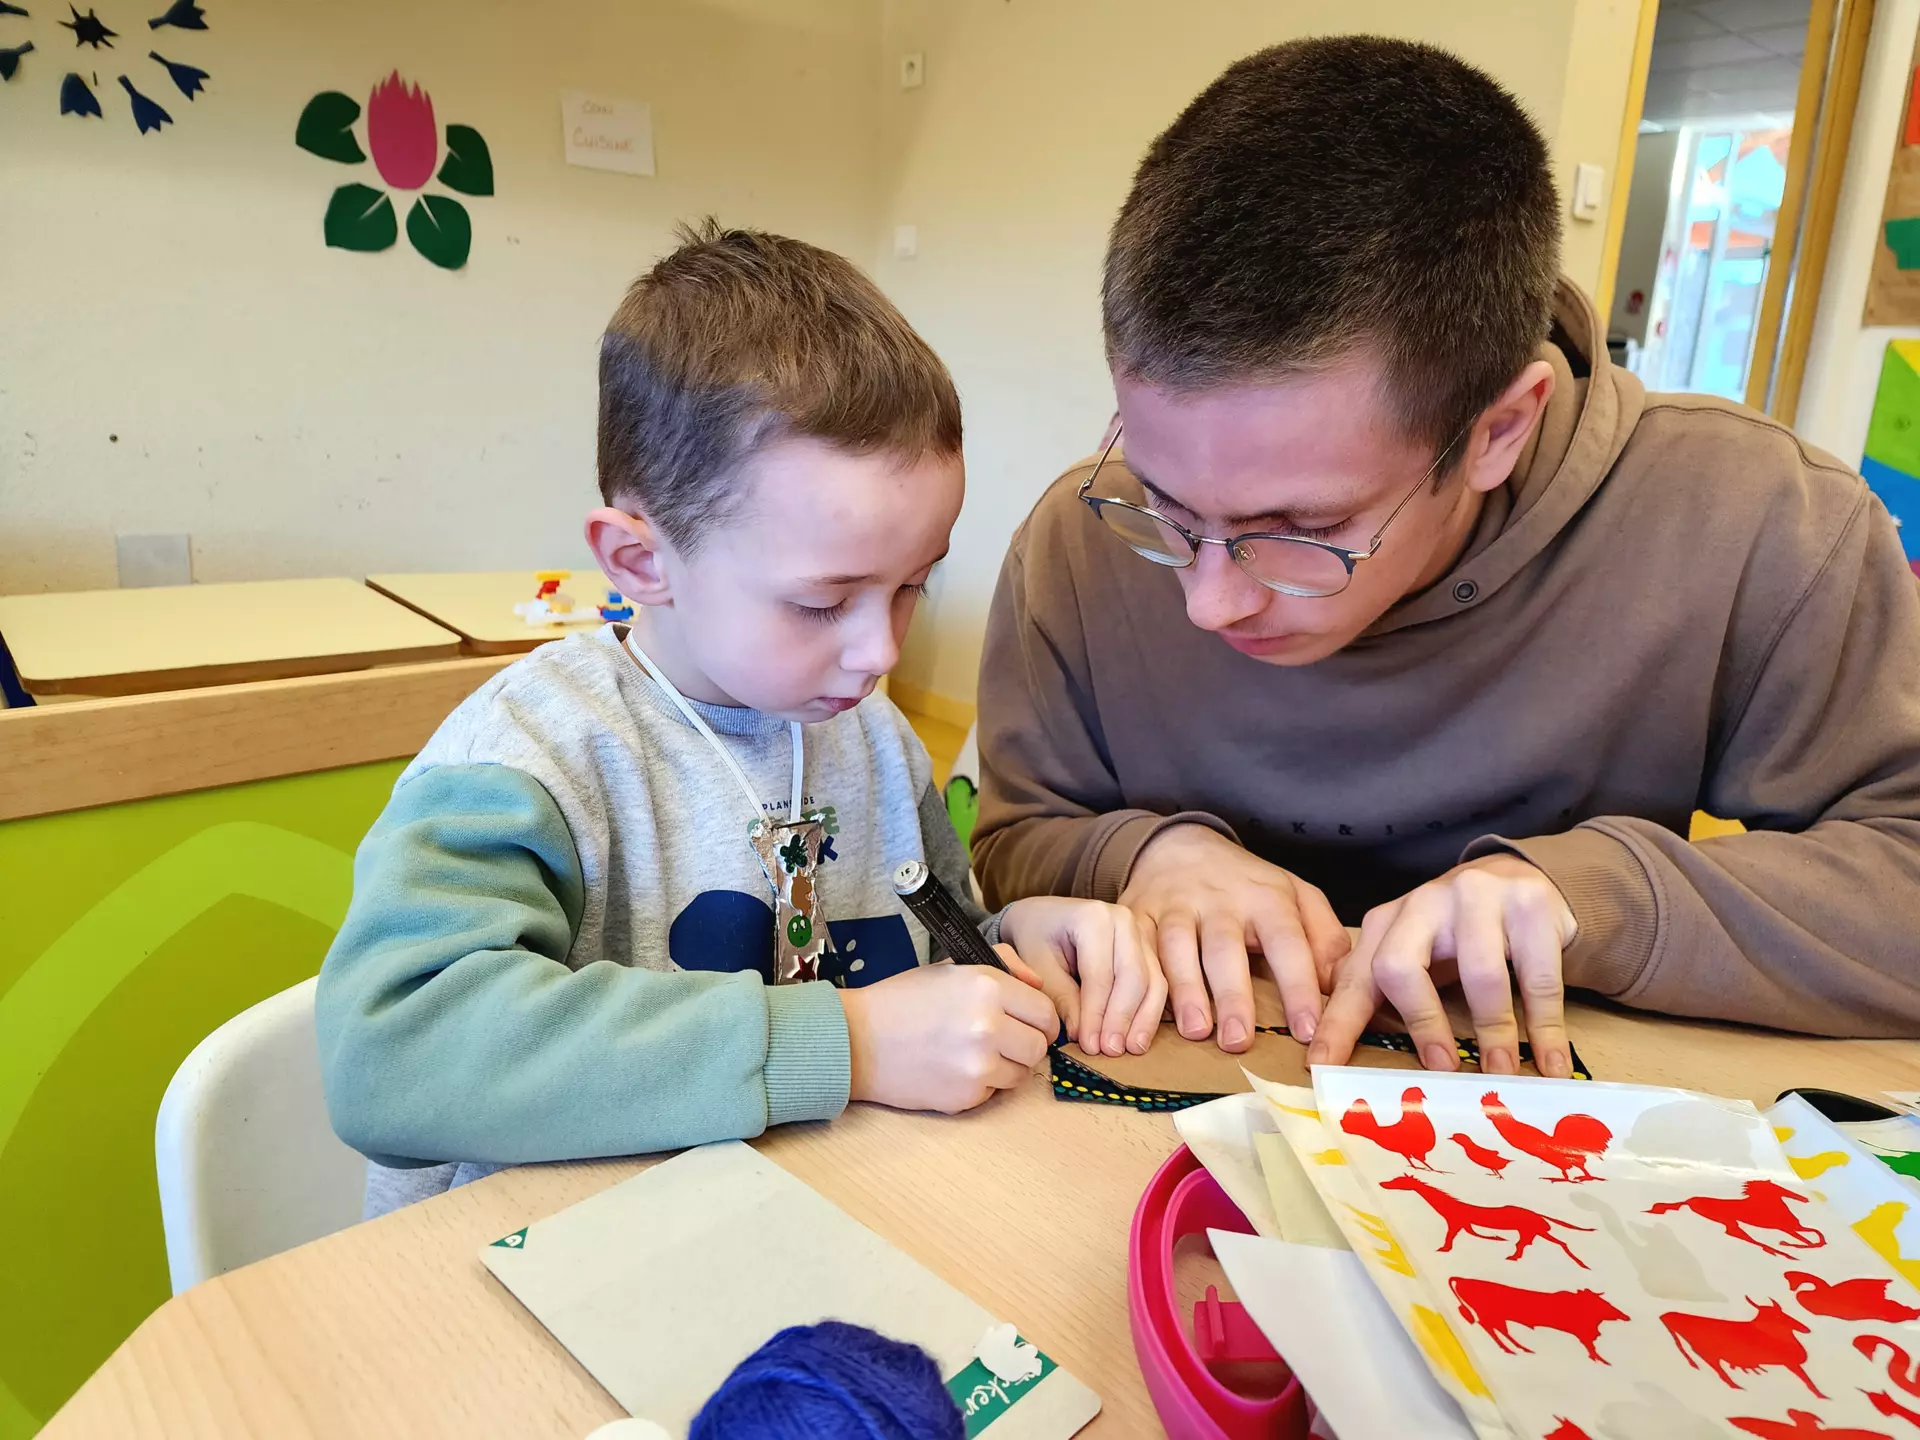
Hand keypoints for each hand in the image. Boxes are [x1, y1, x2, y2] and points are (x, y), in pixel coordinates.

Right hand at [841, 962, 1057, 1113]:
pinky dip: (982, 1085)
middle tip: (1005, 1041)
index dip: (1041, 1020)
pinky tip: (954, 1069)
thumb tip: (1037, 985)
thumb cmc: (902, 1000)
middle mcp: (989, 1026)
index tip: (1030, 1023)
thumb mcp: (951, 969)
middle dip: (1027, 1044)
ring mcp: (978, 1066)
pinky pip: (993, 1093)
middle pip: (1039, 1047)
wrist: (855, 1040)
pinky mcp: (966, 1097)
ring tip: (975, 1054)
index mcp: (987, 987)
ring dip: (1007, 1067)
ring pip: (1021, 1074)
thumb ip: (1003, 967)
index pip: (1045, 1012)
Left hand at [1000, 896, 1163, 1057]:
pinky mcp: (1148, 949)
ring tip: (1129, 1049)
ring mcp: (1141, 933)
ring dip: (1143, 1020)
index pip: (1100, 975)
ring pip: (1153, 982)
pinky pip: (1157, 983)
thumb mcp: (1037, 966)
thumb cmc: (1037, 939)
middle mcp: (1124, 921)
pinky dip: (1149, 1013)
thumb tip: (1085, 1038)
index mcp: (1093, 918)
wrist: (1044, 917)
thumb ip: (1061, 998)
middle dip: (1122, 1019)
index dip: (1096, 1015)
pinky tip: (1138, 1037)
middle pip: (1133, 977)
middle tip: (1110, 1051)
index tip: (1089, 1046)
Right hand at [1120, 824, 1348, 1052]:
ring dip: (1185, 989)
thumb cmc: (1247, 886)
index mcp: (1266, 898)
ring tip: (1196, 1030)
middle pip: (1226, 948)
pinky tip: (1143, 1013)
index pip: (1287, 943)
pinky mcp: (1137, 916)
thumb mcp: (1296, 895)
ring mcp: (1175, 907)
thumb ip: (1325, 937)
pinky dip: (1138, 981)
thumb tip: (1339, 987)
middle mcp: (1219, 900)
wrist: (1179, 846)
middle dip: (1233, 994)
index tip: (1308, 1031)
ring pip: (1176, 947)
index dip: (1298, 987)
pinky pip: (1137, 950)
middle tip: (1239, 1041)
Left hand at [1307, 853, 1576, 1078]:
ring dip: (1493, 1034)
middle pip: (1401, 966)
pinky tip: (1551, 1063)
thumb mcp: (1417, 954)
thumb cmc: (1459, 933)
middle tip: (1441, 1070)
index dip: (1338, 1024)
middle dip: (1420, 1024)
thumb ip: (1387, 994)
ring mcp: (1478, 897)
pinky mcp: (1530, 903)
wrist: (1522, 879)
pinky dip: (1545, 1028)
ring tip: (1501, 1076)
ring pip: (1480, 975)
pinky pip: (1538, 978)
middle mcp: (1424, 903)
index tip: (1323, 1067)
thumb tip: (1353, 1058)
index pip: (1356, 979)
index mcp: (1387, 921)